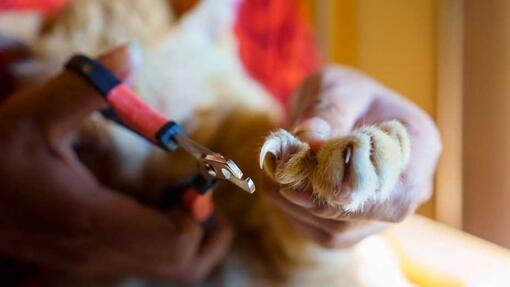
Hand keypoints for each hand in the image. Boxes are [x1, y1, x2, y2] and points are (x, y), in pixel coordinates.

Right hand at [0, 45, 231, 282]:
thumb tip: (131, 55)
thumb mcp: (36, 115)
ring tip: (188, 203)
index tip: (194, 181)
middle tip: (199, 193)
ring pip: (166, 271)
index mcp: (95, 221)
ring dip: (189, 240)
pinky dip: (165, 243)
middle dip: (204, 232)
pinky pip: (144, 264)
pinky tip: (157, 210)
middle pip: (181, 266)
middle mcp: (100, 252)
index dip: (197, 213)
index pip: (174, 242)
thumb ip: (86, 88)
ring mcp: (93, 262)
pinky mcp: (87, 259)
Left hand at [266, 66, 440, 247]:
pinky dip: (295, 214)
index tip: (311, 177)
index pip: (399, 194)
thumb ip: (326, 110)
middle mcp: (408, 186)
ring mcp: (382, 208)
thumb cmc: (342, 92)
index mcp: (418, 146)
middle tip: (277, 175)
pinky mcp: (355, 222)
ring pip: (339, 231)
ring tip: (271, 176)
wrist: (335, 109)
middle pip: (366, 218)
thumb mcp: (334, 87)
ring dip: (298, 207)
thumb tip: (311, 140)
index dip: (357, 196)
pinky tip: (278, 188)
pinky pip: (324, 233)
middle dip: (316, 199)